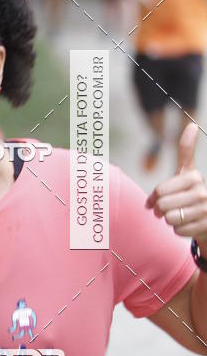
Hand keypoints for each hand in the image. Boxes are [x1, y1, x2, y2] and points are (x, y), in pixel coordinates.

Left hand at [145, 123, 206, 241]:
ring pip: (170, 219)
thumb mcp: (187, 171)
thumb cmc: (191, 191)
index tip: (157, 198)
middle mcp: (203, 193)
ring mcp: (205, 211)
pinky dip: (179, 230)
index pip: (160, 191)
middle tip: (168, 209)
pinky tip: (188, 224)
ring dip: (170, 220)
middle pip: (163, 206)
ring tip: (180, 215)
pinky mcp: (205, 227)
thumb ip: (186, 149)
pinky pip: (178, 231)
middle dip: (161, 210)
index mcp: (195, 177)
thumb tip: (193, 125)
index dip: (154, 198)